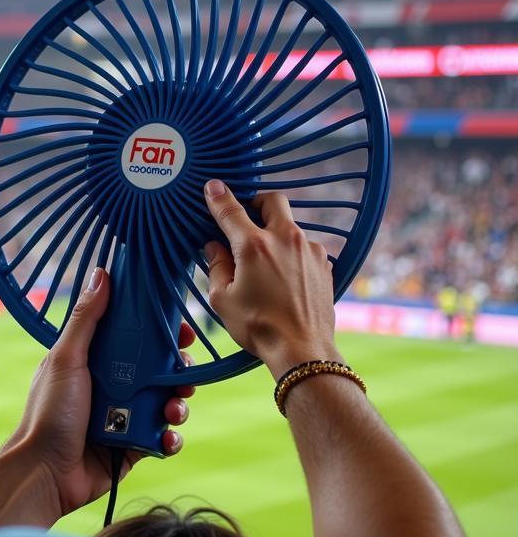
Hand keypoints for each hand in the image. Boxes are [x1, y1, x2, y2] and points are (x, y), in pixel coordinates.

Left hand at [6, 267, 194, 519]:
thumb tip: (101, 274)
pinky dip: (171, 437)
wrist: (45, 471)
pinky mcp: (133, 446)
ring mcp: (124, 417)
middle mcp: (112, 386)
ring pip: (166, 403)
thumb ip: (86, 319)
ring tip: (174, 409)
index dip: (161, 333)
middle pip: (158, 371)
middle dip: (179, 371)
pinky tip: (167, 436)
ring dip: (178, 404)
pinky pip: (163, 438)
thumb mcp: (66, 358)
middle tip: (185, 373)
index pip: (136, 339)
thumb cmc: (48, 413)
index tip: (181, 329)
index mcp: (95, 361)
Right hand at [202, 180, 339, 378]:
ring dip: (276, 231)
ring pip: (290, 225)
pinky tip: (284, 275)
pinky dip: (292, 252)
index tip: (212, 187)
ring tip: (266, 258)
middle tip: (247, 216)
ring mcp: (309, 250)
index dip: (218, 196)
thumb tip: (215, 247)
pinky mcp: (324, 264)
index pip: (231, 211)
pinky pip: (305, 247)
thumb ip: (216, 267)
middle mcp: (284, 240)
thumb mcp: (222, 299)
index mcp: (253, 246)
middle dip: (258, 202)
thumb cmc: (258, 326)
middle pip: (273, 200)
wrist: (302, 349)